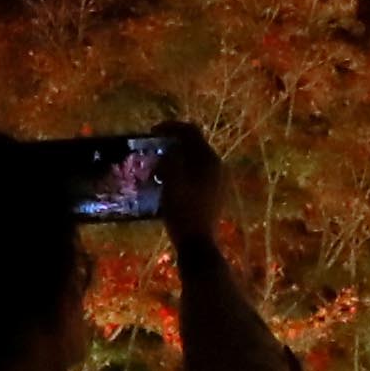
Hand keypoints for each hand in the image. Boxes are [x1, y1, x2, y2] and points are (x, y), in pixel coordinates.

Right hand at [159, 121, 225, 245]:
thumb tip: (170, 147)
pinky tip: (168, 182)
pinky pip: (197, 173)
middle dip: (172, 144)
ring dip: (176, 159)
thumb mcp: (172, 181)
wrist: (197, 243)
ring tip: (157, 168)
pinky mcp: (214, 192)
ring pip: (194, 159)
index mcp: (209, 159)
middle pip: (193, 144)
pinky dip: (182, 171)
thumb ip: (171, 158)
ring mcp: (218, 180)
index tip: (151, 132)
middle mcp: (218, 166)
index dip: (170, 127)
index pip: (190, 131)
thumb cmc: (183, 211)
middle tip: (153, 150)